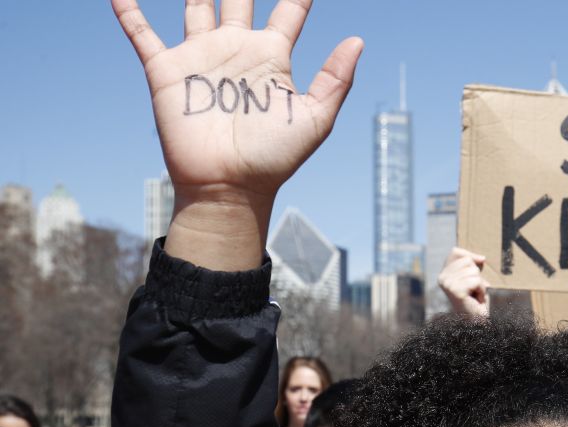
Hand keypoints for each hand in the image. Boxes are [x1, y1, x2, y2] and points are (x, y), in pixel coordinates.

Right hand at [112, 0, 362, 270]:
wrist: (229, 186)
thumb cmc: (275, 158)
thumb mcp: (316, 118)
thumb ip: (335, 78)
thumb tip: (358, 40)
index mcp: (273, 57)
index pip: (289, 12)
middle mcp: (237, 50)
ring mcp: (201, 56)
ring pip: (195, 5)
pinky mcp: (167, 70)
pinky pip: (142, 33)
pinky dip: (129, 10)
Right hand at [438, 248, 490, 317]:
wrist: (476, 320)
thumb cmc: (476, 298)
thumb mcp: (474, 276)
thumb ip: (473, 262)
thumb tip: (481, 258)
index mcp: (443, 273)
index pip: (456, 251)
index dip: (470, 258)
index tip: (473, 275)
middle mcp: (441, 278)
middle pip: (467, 260)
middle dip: (476, 275)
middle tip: (473, 289)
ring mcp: (447, 284)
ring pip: (474, 271)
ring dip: (480, 284)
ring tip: (474, 295)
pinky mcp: (456, 291)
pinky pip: (476, 281)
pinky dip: (481, 290)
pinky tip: (476, 299)